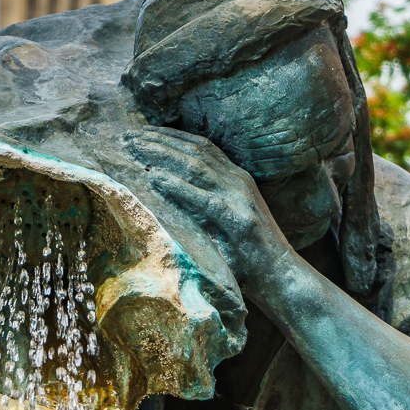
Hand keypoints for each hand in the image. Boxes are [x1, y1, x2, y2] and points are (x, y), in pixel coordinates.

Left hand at [124, 126, 290, 283]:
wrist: (282, 277)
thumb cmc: (249, 255)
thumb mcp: (224, 221)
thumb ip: (203, 204)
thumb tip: (165, 197)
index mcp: (236, 179)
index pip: (202, 146)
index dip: (172, 136)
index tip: (143, 132)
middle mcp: (239, 181)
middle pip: (196, 150)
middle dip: (160, 140)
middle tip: (128, 136)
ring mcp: (240, 198)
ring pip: (197, 166)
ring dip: (162, 155)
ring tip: (135, 149)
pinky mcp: (239, 219)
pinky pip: (203, 197)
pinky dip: (177, 186)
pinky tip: (154, 178)